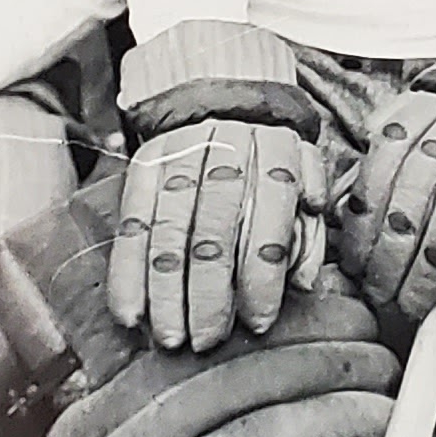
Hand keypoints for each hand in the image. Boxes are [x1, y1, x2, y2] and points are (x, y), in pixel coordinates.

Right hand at [113, 113, 325, 351]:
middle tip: (206, 341)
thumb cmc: (271, 159)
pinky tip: (129, 314)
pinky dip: (127, 273)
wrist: (224, 95)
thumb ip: (309, 231)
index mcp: (276, 153)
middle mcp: (227, 151)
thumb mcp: (305, 182)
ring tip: (169, 339)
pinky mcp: (143, 167)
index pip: (268, 221)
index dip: (261, 277)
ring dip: (165, 291)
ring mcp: (179, 157)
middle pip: (213, 230)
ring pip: (167, 231)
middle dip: (208, 293)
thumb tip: (304, 283)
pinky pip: (131, 225)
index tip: (257, 323)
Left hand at [333, 86, 435, 330]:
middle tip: (378, 295)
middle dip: (392, 250)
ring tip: (409, 306)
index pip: (383, 163)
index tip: (355, 266)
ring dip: (428, 269)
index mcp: (420, 108)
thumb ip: (370, 174)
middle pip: (417, 189)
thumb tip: (332, 217)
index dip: (365, 219)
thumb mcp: (402, 145)